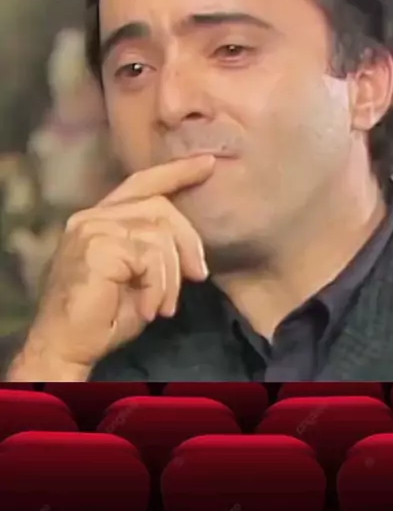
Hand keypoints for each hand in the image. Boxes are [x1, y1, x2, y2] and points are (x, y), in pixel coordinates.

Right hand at [7, 156, 214, 379]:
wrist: (67, 346)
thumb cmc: (104, 316)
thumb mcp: (138, 275)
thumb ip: (155, 249)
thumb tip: (191, 245)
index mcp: (101, 218)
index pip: (143, 183)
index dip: (177, 171)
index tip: (208, 164)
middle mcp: (93, 216)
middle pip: (160, 206)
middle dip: (188, 241)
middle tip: (199, 275)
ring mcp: (92, 228)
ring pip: (159, 235)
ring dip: (171, 277)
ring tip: (163, 306)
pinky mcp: (97, 246)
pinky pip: (150, 257)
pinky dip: (159, 286)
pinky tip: (149, 309)